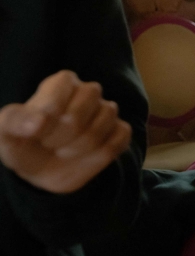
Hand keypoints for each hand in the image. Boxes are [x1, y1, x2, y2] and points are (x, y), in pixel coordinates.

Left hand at [0, 71, 131, 193]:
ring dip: (79, 146)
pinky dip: (101, 153)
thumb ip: (13, 120)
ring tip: (63, 152)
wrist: (40, 172)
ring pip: (105, 123)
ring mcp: (106, 112)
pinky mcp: (119, 132)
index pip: (65, 83)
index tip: (36, 130)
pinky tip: (86, 156)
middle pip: (86, 105)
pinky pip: (121, 138)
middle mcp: (88, 93)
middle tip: (49, 144)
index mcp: (61, 84)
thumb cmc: (23, 143)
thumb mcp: (4, 133)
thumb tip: (39, 122)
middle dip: (62, 134)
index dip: (50, 111)